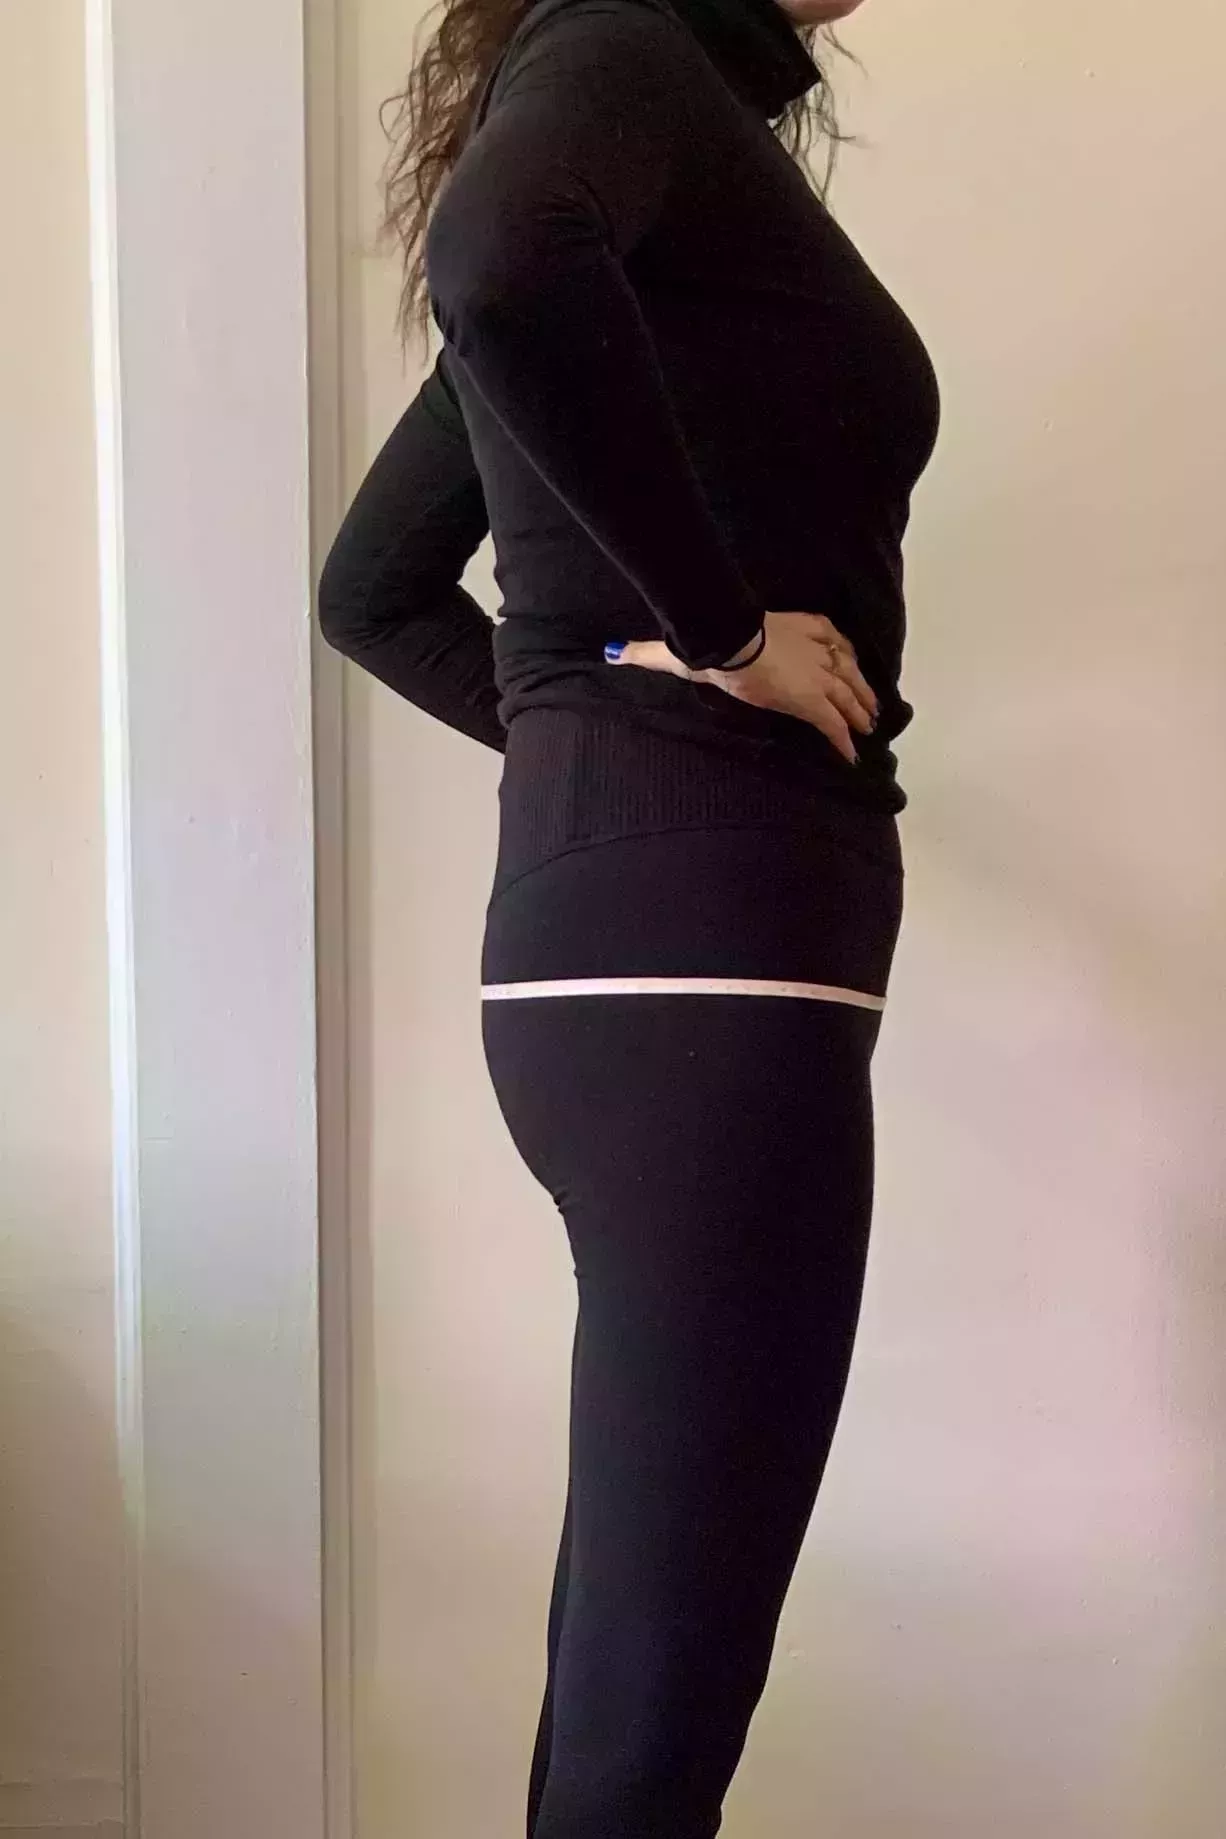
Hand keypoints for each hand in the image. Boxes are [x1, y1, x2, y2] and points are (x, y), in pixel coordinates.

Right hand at [606, 612, 878, 764]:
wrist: (734, 644)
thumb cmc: (716, 641)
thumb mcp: (691, 646)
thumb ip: (652, 653)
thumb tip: (613, 654)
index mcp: (798, 627)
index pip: (831, 639)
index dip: (840, 655)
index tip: (846, 664)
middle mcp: (816, 650)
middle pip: (848, 669)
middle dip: (858, 687)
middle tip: (868, 704)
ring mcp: (820, 677)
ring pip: (849, 697)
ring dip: (859, 712)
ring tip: (867, 727)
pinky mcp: (815, 702)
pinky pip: (837, 725)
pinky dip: (845, 741)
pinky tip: (851, 756)